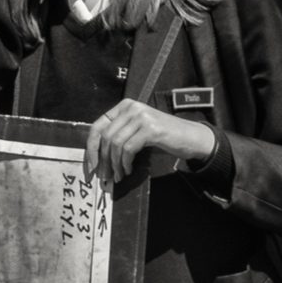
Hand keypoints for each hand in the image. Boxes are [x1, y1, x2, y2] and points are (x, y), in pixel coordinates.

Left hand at [85, 99, 216, 183]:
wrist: (189, 137)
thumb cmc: (163, 136)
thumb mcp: (137, 130)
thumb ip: (119, 135)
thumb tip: (98, 157)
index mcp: (125, 106)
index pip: (98, 126)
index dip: (91, 148)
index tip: (92, 166)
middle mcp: (131, 108)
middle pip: (106, 137)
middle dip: (103, 160)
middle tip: (105, 176)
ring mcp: (141, 117)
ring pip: (116, 144)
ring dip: (115, 164)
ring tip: (118, 175)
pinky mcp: (150, 129)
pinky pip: (129, 149)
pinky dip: (125, 163)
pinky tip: (128, 170)